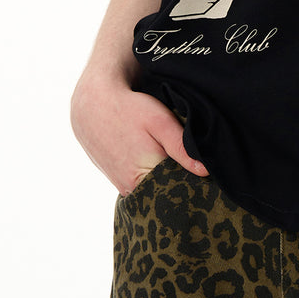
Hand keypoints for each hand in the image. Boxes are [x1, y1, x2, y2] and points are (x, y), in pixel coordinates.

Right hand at [70, 68, 207, 195]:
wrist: (93, 104)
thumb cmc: (129, 109)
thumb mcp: (160, 122)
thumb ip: (182, 147)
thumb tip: (205, 171)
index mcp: (144, 177)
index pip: (178, 191)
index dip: (192, 182)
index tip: (204, 173)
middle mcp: (131, 189)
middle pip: (165, 193)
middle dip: (179, 180)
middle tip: (191, 162)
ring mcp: (122, 187)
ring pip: (152, 189)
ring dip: (164, 177)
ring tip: (170, 156)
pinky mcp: (118, 181)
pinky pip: (141, 185)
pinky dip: (151, 175)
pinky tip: (156, 158)